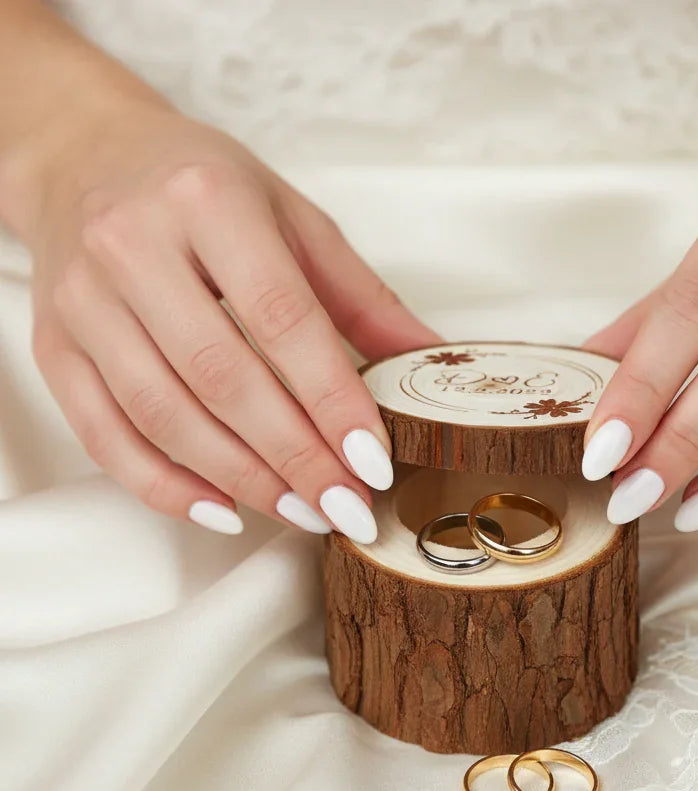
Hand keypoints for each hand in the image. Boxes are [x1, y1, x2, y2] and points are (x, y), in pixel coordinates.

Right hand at [28, 100, 437, 538]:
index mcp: (209, 201)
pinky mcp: (54, 345)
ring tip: (303, 513)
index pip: (282, 319)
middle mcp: (134, 245)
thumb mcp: (296, 220)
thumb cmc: (205, 190)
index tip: (373, 462)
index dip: (332, 400)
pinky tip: (224, 509)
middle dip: (295, 458)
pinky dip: (165, 486)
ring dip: (241, 479)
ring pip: (163, 415)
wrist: (88, 159)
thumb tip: (431, 361)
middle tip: (347, 506)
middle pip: (223, 378)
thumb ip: (364, 297)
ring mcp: (84, 300)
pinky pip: (104, 435)